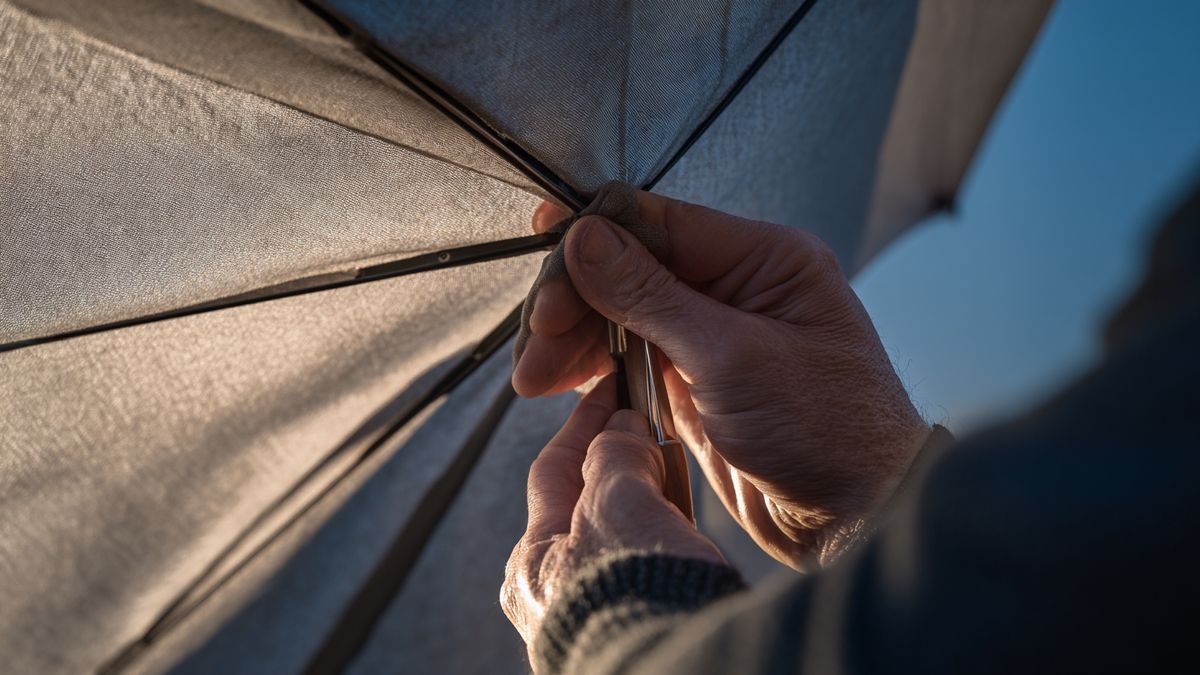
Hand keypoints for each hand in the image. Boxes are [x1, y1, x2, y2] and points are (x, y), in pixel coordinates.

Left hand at [501, 375, 722, 657]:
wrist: (681, 669)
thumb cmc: (637, 592)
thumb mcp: (619, 501)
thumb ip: (615, 455)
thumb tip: (622, 429)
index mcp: (532, 562)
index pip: (554, 467)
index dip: (587, 422)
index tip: (614, 389)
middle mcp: (550, 594)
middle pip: (585, 504)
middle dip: (621, 465)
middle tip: (653, 435)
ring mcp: (588, 614)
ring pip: (616, 536)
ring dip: (646, 503)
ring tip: (675, 483)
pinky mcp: (629, 627)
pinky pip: (641, 566)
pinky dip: (660, 538)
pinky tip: (684, 533)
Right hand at [513, 194, 929, 567]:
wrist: (857, 519)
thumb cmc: (828, 432)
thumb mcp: (732, 358)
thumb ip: (652, 297)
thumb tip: (587, 237)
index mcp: (765, 260)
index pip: (661, 224)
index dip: (596, 234)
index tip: (544, 249)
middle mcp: (738, 289)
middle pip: (632, 269)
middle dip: (577, 299)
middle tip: (535, 339)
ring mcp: (713, 336)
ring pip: (622, 315)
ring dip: (574, 340)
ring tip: (533, 376)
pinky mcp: (694, 382)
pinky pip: (629, 358)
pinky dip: (593, 369)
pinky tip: (560, 382)